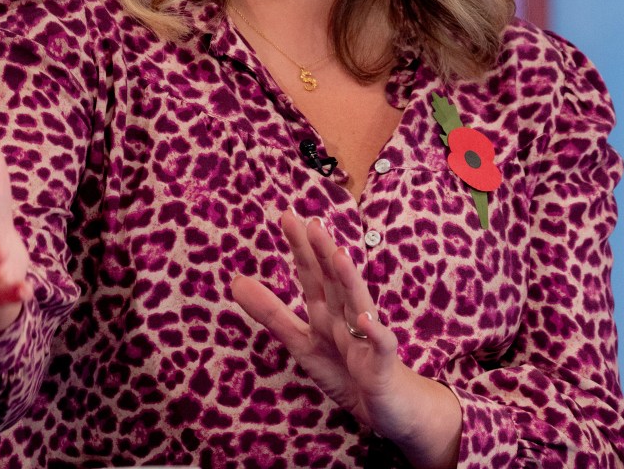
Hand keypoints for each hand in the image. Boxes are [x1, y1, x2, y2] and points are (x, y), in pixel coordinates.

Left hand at [231, 210, 460, 468]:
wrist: (388, 407)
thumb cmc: (346, 369)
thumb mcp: (301, 341)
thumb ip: (271, 312)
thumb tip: (235, 281)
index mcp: (327, 311)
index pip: (312, 275)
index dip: (301, 248)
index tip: (287, 217)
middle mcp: (347, 316)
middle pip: (334, 281)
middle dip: (323, 253)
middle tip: (311, 222)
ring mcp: (367, 337)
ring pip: (358, 304)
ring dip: (349, 281)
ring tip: (339, 256)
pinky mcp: (382, 363)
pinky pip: (380, 345)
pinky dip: (375, 332)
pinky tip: (366, 319)